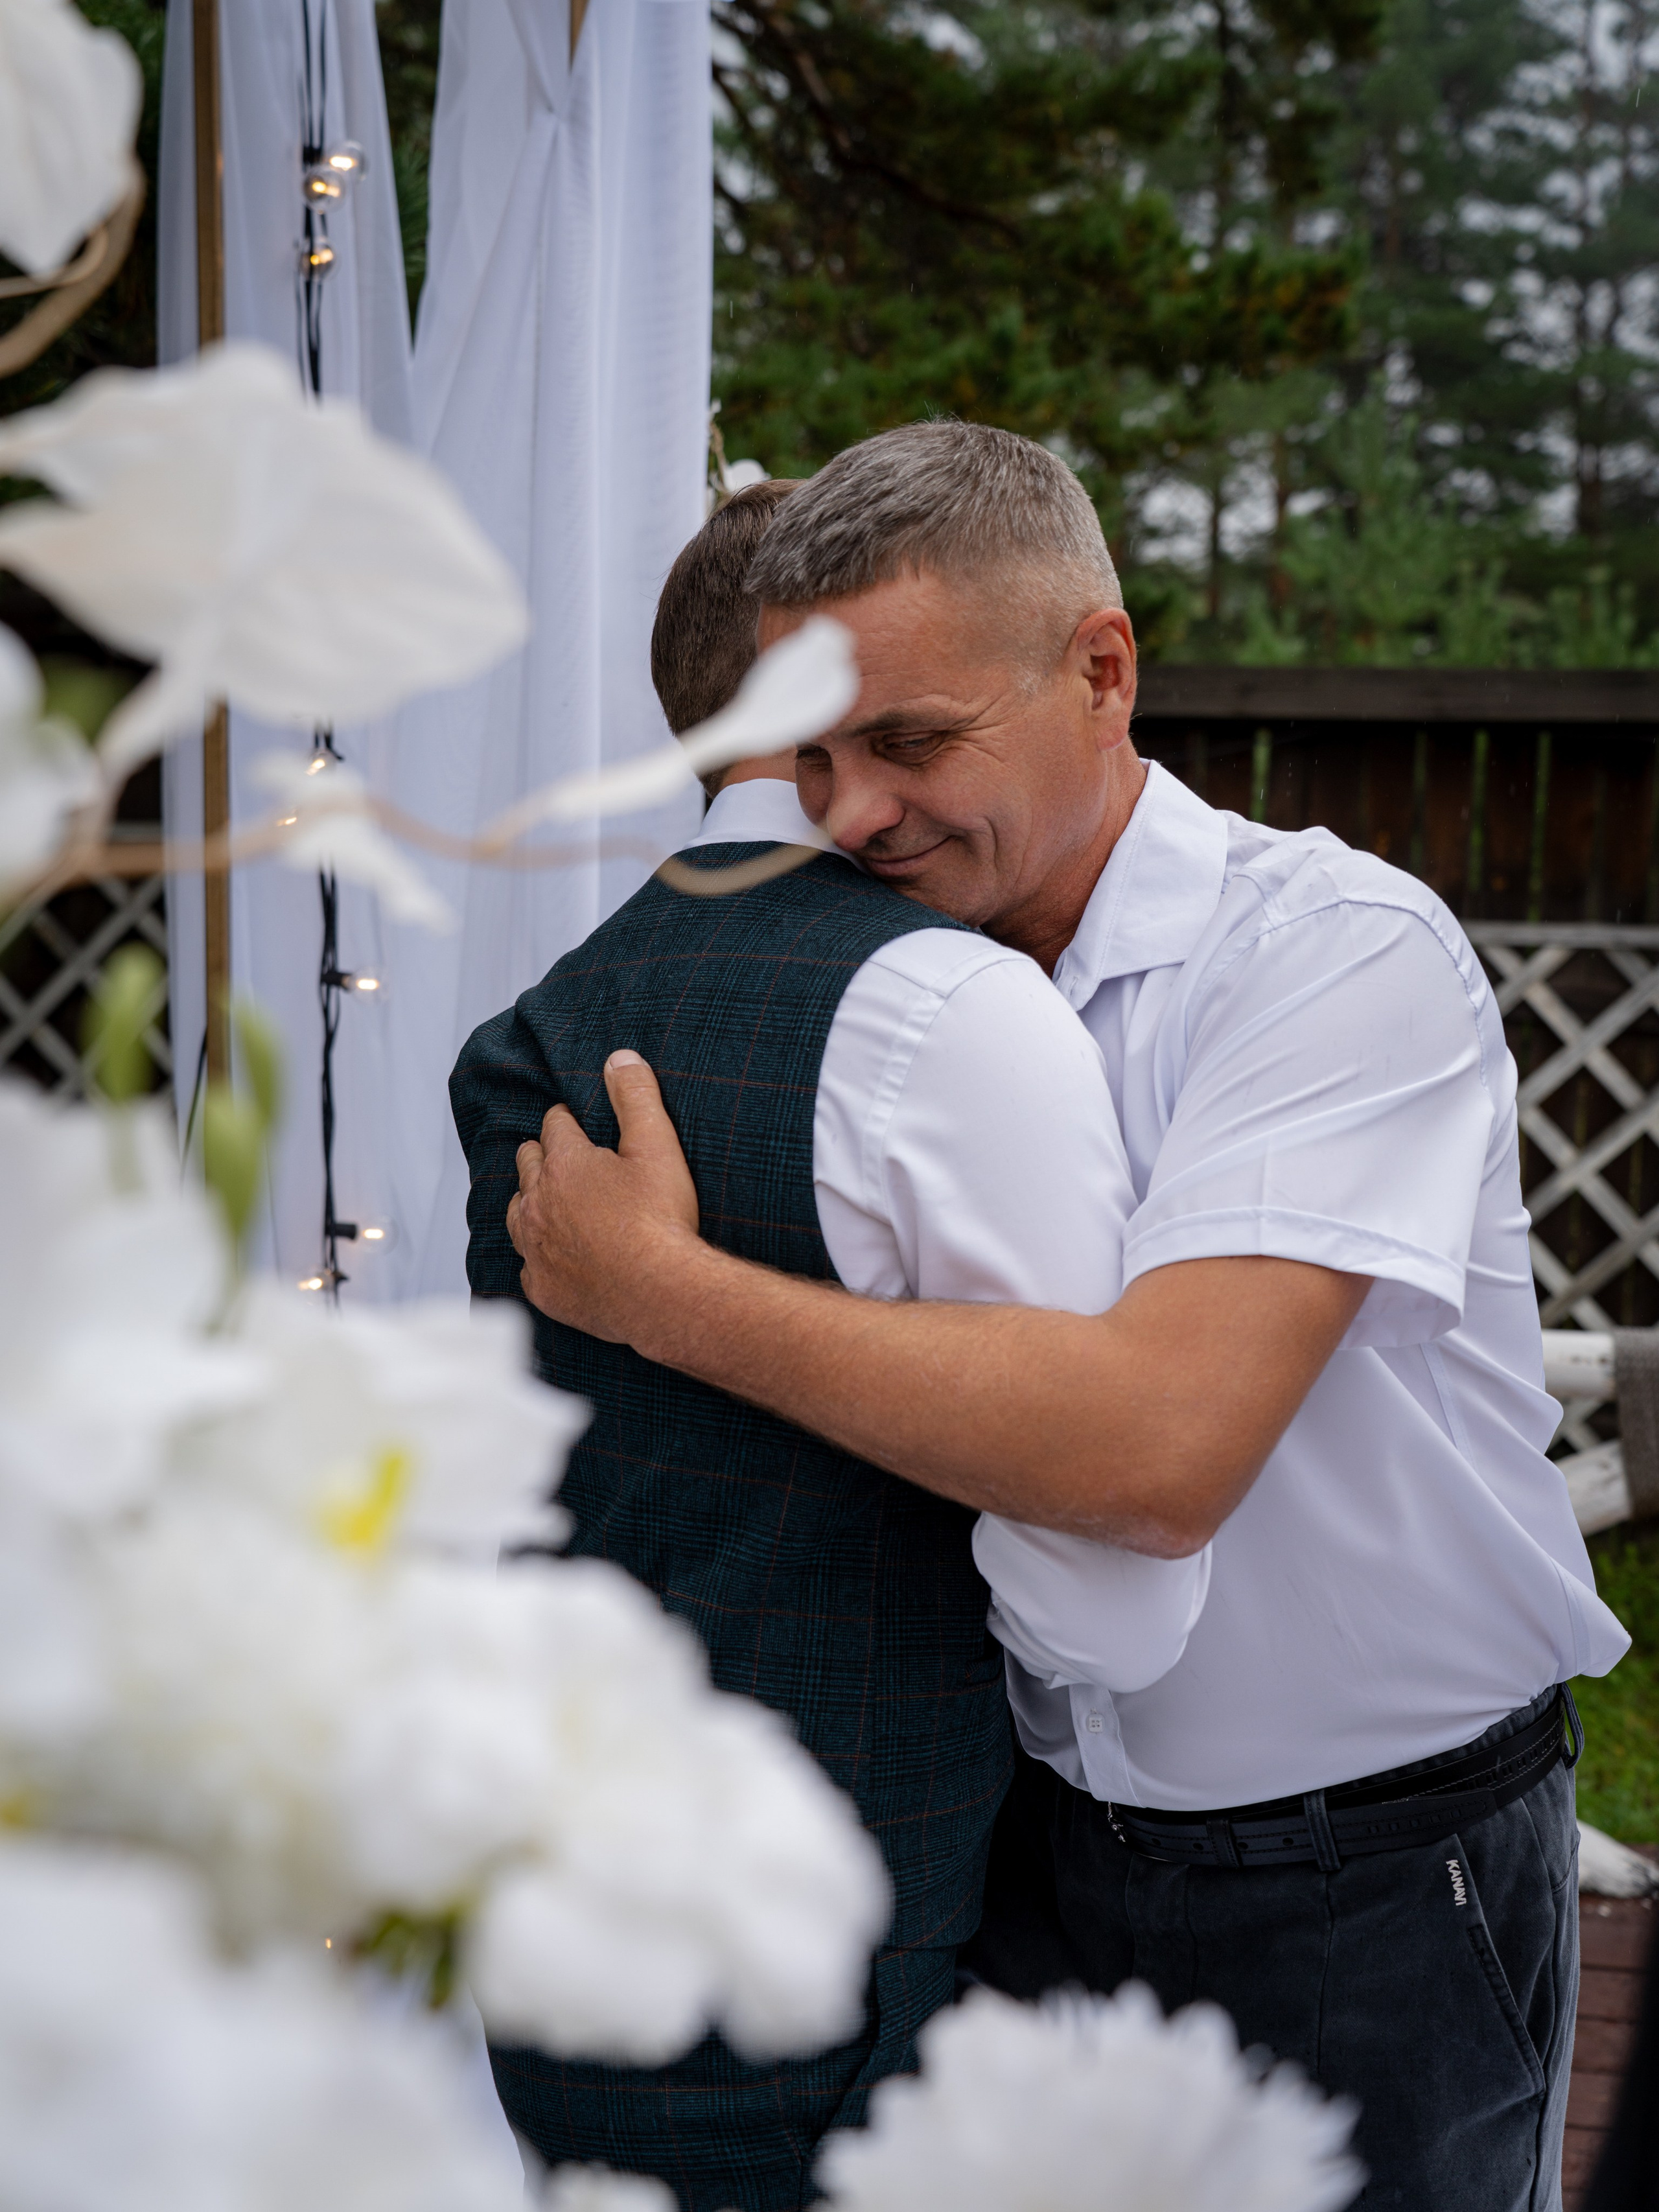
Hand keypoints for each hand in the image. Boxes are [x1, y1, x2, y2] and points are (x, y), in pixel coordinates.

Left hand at [507, 1051, 701, 1347]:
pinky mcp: (542, 1287)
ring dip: (532, 1202)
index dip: (567, 1120)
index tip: (575, 1122)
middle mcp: (538, 1202)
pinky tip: (556, 1257)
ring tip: (550, 1202)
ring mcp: (536, 1247)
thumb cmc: (660, 1220)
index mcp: (564, 1163)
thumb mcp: (657, 1146)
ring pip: (518, 1213)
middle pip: (527, 1164)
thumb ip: (636, 1097)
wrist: (661, 1294)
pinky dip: (541, 1256)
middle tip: (563, 1158)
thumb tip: (620, 1058)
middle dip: (543, 1155)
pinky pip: (529, 1265)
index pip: (554, 1125)